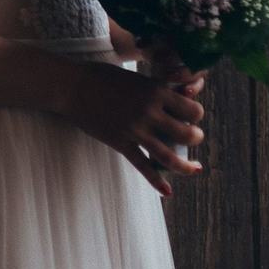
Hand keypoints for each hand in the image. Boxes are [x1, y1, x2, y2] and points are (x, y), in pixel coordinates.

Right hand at [60, 60, 205, 195]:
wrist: (71, 86)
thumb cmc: (101, 76)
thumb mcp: (135, 77)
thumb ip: (156, 88)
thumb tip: (174, 94)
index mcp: (155, 91)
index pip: (193, 109)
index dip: (196, 114)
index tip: (191, 116)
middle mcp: (149, 112)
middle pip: (187, 134)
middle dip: (195, 138)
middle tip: (193, 137)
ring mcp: (135, 130)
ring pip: (170, 156)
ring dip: (185, 165)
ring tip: (193, 167)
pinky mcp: (121, 143)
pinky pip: (143, 166)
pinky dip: (157, 182)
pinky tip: (168, 192)